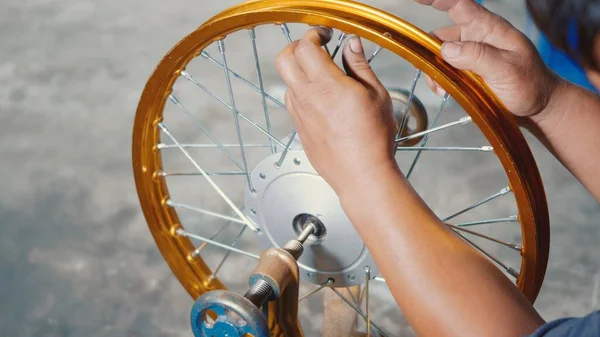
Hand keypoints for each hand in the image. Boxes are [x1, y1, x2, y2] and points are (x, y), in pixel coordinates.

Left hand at [275, 28, 397, 195]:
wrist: (361, 175)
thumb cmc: (372, 140)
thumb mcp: (376, 95)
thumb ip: (359, 66)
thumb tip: (351, 45)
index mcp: (326, 85)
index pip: (306, 46)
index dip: (315, 35)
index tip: (326, 35)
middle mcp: (306, 98)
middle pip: (284, 58)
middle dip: (297, 46)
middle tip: (316, 47)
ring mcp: (299, 114)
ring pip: (286, 80)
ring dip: (298, 70)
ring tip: (321, 74)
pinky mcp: (299, 129)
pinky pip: (292, 101)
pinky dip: (300, 91)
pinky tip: (320, 97)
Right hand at [420, 0, 560, 119]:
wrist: (538, 105)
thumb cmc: (531, 84)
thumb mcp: (508, 70)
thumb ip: (478, 57)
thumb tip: (446, 49)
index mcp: (489, 28)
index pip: (459, 5)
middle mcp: (476, 37)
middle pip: (441, 34)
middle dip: (430, 52)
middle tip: (434, 73)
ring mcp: (470, 54)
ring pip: (439, 54)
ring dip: (434, 70)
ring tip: (442, 88)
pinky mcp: (466, 70)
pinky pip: (443, 69)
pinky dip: (438, 79)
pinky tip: (445, 91)